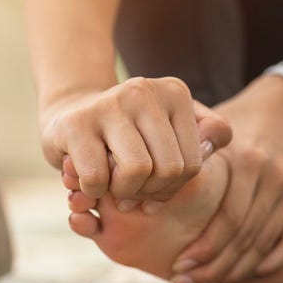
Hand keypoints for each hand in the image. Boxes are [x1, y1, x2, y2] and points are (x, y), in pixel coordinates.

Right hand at [41, 77, 231, 209]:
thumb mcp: (172, 131)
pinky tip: (89, 179)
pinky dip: (94, 191)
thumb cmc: (131, 134)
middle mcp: (144, 90)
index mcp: (175, 92)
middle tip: (133, 191)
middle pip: (168, 169)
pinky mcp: (76, 123)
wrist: (70, 119)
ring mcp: (109, 103)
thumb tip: (213, 144)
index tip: (155, 184)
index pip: (193, 163)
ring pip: (137, 172)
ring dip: (123, 192)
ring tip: (114, 185)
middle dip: (150, 192)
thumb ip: (206, 135)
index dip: (174, 187)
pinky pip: (98, 177)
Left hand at [168, 75, 282, 282]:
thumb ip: (180, 157)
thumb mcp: (207, 129)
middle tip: (184, 280)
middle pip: (245, 236)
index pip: (228, 218)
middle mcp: (272, 175)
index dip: (204, 249)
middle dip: (213, 266)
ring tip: (204, 281)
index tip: (177, 268)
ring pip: (264, 243)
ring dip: (235, 271)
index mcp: (246, 160)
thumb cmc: (233, 121)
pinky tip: (242, 274)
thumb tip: (131, 194)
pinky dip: (267, 264)